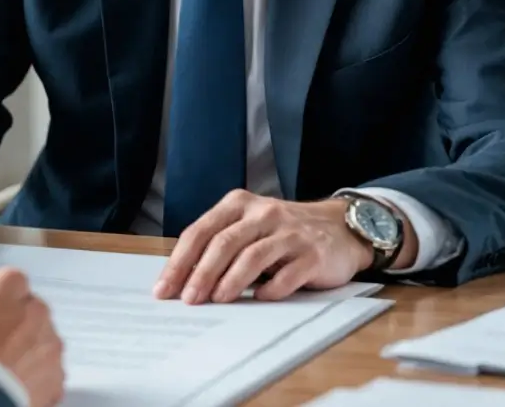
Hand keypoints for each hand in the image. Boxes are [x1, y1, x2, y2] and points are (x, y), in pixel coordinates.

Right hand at [0, 268, 65, 406]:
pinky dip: (29, 376)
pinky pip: (44, 371)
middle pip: (22, 309)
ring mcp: (50, 346)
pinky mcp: (55, 377)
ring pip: (35, 341)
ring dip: (19, 349)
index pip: (4, 278)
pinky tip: (7, 383)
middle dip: (4, 321)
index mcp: (9, 289)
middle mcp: (37, 312)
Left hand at [154, 191, 377, 303]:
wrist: (341, 228)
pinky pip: (288, 274)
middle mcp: (263, 213)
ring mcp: (290, 232)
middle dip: (201, 273)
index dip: (179, 261)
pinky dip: (271, 289)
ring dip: (231, 281)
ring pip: (253, 256)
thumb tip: (183, 281)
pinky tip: (260, 299)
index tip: (164, 289)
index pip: (200, 231)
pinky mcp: (313, 253)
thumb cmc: (284, 232)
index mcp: (239, 204)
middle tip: (188, 300)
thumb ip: (221, 245)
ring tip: (217, 300)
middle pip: (224, 243)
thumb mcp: (250, 228)